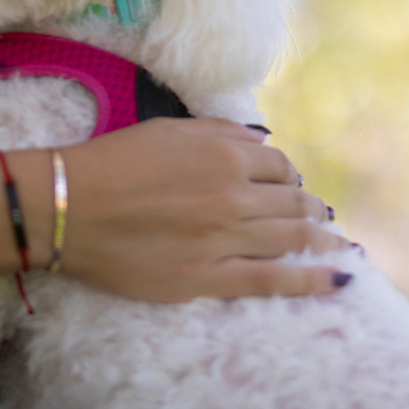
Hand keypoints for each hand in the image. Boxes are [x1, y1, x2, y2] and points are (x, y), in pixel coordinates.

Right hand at [55, 119, 348, 301]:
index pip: (278, 166)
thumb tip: (260, 141)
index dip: (288, 175)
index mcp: (224, 155)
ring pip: (291, 238)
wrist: (68, 209)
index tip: (288, 184)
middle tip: (320, 216)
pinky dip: (311, 279)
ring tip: (340, 244)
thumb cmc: (111, 163)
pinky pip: (272, 279)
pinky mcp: (209, 278)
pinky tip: (340, 278)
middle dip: (311, 208)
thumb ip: (219, 132)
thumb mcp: (168, 130)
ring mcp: (224, 239)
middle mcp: (233, 195)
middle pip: (292, 201)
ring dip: (322, 239)